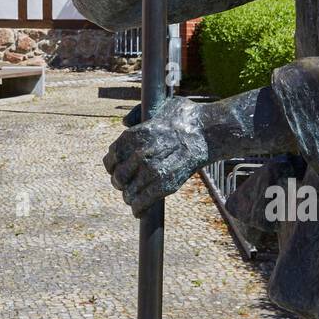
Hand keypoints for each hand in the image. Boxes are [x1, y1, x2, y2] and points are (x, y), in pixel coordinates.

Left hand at [104, 96, 208, 217]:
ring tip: (132, 198)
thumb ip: (139, 114)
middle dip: (119, 182)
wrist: (208, 131)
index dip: (112, 165)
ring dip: (129, 197)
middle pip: (118, 176)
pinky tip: (138, 211)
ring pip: (128, 191)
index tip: (116, 168)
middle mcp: (139, 153)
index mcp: (134, 135)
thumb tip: (125, 122)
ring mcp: (151, 170)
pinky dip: (138, 209)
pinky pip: (142, 201)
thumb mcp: (160, 106)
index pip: (111, 157)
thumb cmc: (185, 117)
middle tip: (125, 184)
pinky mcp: (165, 184)